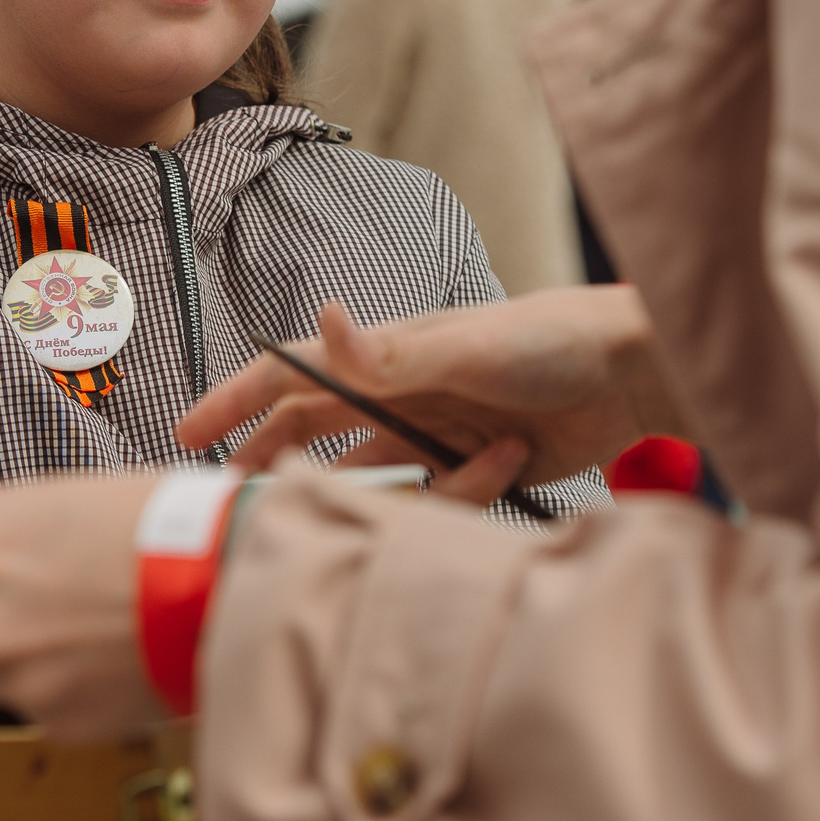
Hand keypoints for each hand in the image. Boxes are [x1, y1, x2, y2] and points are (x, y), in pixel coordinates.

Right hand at [176, 287, 684, 502]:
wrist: (632, 374)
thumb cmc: (552, 340)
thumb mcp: (466, 345)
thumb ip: (391, 352)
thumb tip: (323, 320)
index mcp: (385, 354)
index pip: (289, 376)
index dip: (235, 402)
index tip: (186, 435)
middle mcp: (399, 390)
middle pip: (309, 429)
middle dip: (269, 459)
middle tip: (232, 501)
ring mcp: (433, 428)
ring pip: (369, 473)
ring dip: (373, 489)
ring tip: (385, 496)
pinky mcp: (471, 463)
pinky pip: (435, 496)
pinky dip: (461, 492)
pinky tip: (508, 460)